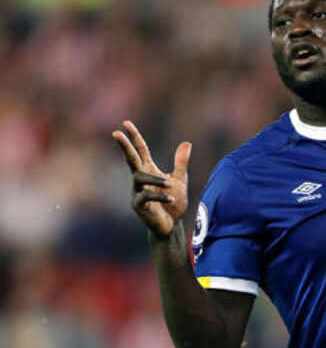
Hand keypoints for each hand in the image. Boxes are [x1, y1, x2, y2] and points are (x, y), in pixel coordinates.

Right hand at [112, 120, 191, 235]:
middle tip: (116, 133)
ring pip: (138, 177)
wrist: (172, 224)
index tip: (126, 123)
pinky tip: (172, 198)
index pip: (140, 150)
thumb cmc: (173, 201)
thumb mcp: (180, 179)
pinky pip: (146, 197)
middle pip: (130, 158)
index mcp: (149, 170)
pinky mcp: (139, 206)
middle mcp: (140, 179)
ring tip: (170, 184)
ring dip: (155, 179)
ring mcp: (137, 192)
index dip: (134, 136)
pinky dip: (160, 196)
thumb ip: (180, 162)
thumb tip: (186, 143)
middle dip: (124, 146)